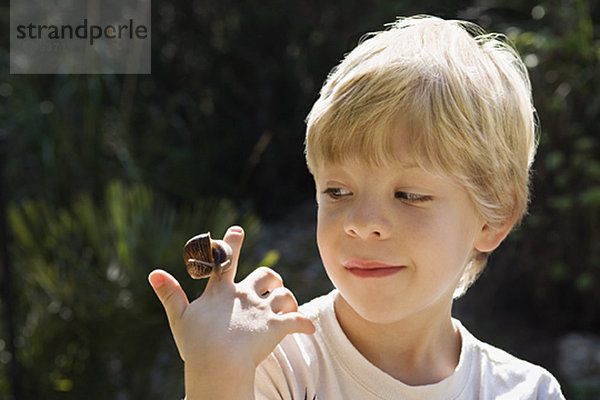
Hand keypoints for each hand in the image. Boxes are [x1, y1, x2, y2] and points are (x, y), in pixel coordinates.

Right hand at [148, 226, 314, 398]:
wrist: (217, 363)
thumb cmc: (196, 344)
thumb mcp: (179, 318)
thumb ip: (169, 294)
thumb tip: (153, 273)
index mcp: (222, 292)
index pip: (226, 261)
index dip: (232, 244)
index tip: (238, 229)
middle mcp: (245, 295)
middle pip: (266, 275)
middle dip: (271, 278)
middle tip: (272, 284)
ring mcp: (262, 310)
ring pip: (284, 294)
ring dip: (288, 300)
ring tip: (288, 308)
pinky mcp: (276, 327)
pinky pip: (296, 321)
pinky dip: (303, 324)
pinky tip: (307, 328)